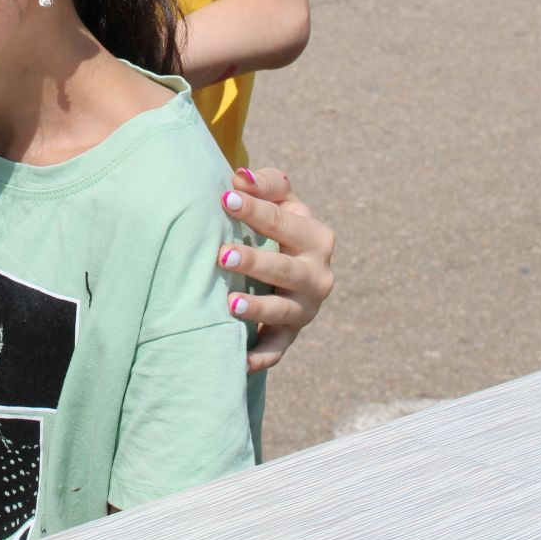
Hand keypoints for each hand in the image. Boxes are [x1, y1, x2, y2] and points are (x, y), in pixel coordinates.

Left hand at [218, 167, 334, 373]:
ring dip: (258, 310)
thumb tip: (240, 178)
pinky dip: (261, 357)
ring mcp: (305, 309)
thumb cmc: (277, 226)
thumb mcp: (281, 200)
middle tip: (223, 255)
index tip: (225, 198)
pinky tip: (240, 361)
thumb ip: (265, 184)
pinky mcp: (290, 334)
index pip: (283, 221)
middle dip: (256, 263)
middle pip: (287, 270)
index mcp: (315, 237)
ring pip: (284, 313)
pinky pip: (277, 349)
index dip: (254, 210)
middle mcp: (317, 275)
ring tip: (230, 304)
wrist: (288, 264)